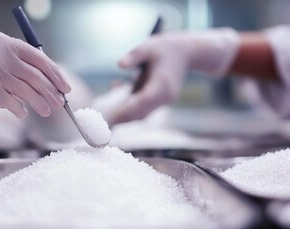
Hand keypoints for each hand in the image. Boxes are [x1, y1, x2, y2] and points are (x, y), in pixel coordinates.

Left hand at [110, 28, 238, 123]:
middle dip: (122, 118)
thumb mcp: (149, 46)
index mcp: (162, 85)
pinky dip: (130, 110)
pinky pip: (144, 109)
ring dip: (125, 116)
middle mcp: (164, 97)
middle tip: (101, 122)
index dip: (125, 111)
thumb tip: (120, 64)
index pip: (142, 103)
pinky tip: (115, 107)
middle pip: (141, 113)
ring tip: (105, 118)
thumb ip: (135, 55)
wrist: (188, 52)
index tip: (109, 117)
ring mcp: (164, 101)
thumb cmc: (167, 47)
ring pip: (142, 114)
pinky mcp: (160, 100)